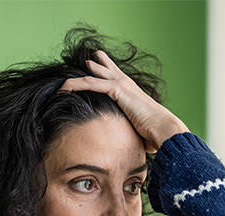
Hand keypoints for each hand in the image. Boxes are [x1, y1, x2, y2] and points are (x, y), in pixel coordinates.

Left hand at [59, 50, 189, 152]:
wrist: (163, 129)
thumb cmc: (152, 133)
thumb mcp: (134, 128)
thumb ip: (125, 129)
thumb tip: (120, 143)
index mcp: (129, 90)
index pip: (112, 75)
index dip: (100, 70)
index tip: (88, 68)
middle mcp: (125, 83)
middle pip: (103, 66)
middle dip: (90, 64)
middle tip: (74, 62)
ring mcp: (122, 84)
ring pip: (92, 75)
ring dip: (75, 78)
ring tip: (61, 80)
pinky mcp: (118, 89)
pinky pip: (91, 83)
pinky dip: (76, 85)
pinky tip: (64, 88)